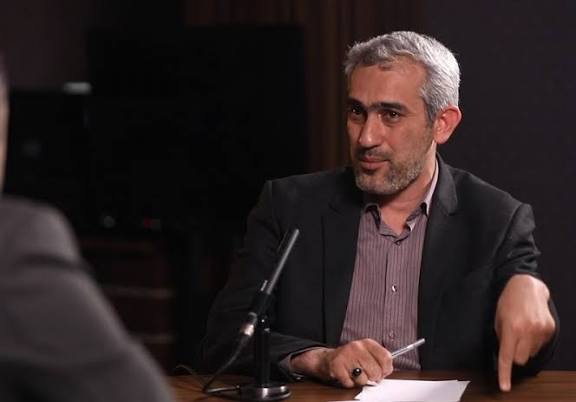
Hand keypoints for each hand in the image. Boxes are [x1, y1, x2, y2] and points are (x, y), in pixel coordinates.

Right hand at [290, 338, 392, 387]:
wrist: (328, 359)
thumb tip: (388, 369)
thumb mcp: (367, 353)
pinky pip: (350, 383)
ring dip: (359, 381)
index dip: (386, 369)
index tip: (383, 372)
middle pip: (376, 371)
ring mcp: (346, 356)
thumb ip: (380, 359)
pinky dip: (349, 383)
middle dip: (373, 377)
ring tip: (354, 373)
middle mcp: (357, 347)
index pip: (386, 358)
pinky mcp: (337, 366)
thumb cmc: (351, 358)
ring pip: (363, 379)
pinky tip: (346, 375)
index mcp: (367, 343)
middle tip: (366, 374)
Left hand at [495, 274, 555, 391]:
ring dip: (525, 346)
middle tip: (512, 339)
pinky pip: (540, 345)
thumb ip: (501, 337)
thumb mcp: (498, 318)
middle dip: (515, 353)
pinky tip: (531, 326)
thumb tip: (504, 353)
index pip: (507, 356)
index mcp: (512, 328)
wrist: (527, 286)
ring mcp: (541, 330)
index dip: (505, 373)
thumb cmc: (508, 301)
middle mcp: (528, 331)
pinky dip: (534, 340)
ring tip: (522, 329)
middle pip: (520, 359)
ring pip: (531, 353)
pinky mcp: (550, 329)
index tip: (504, 387)